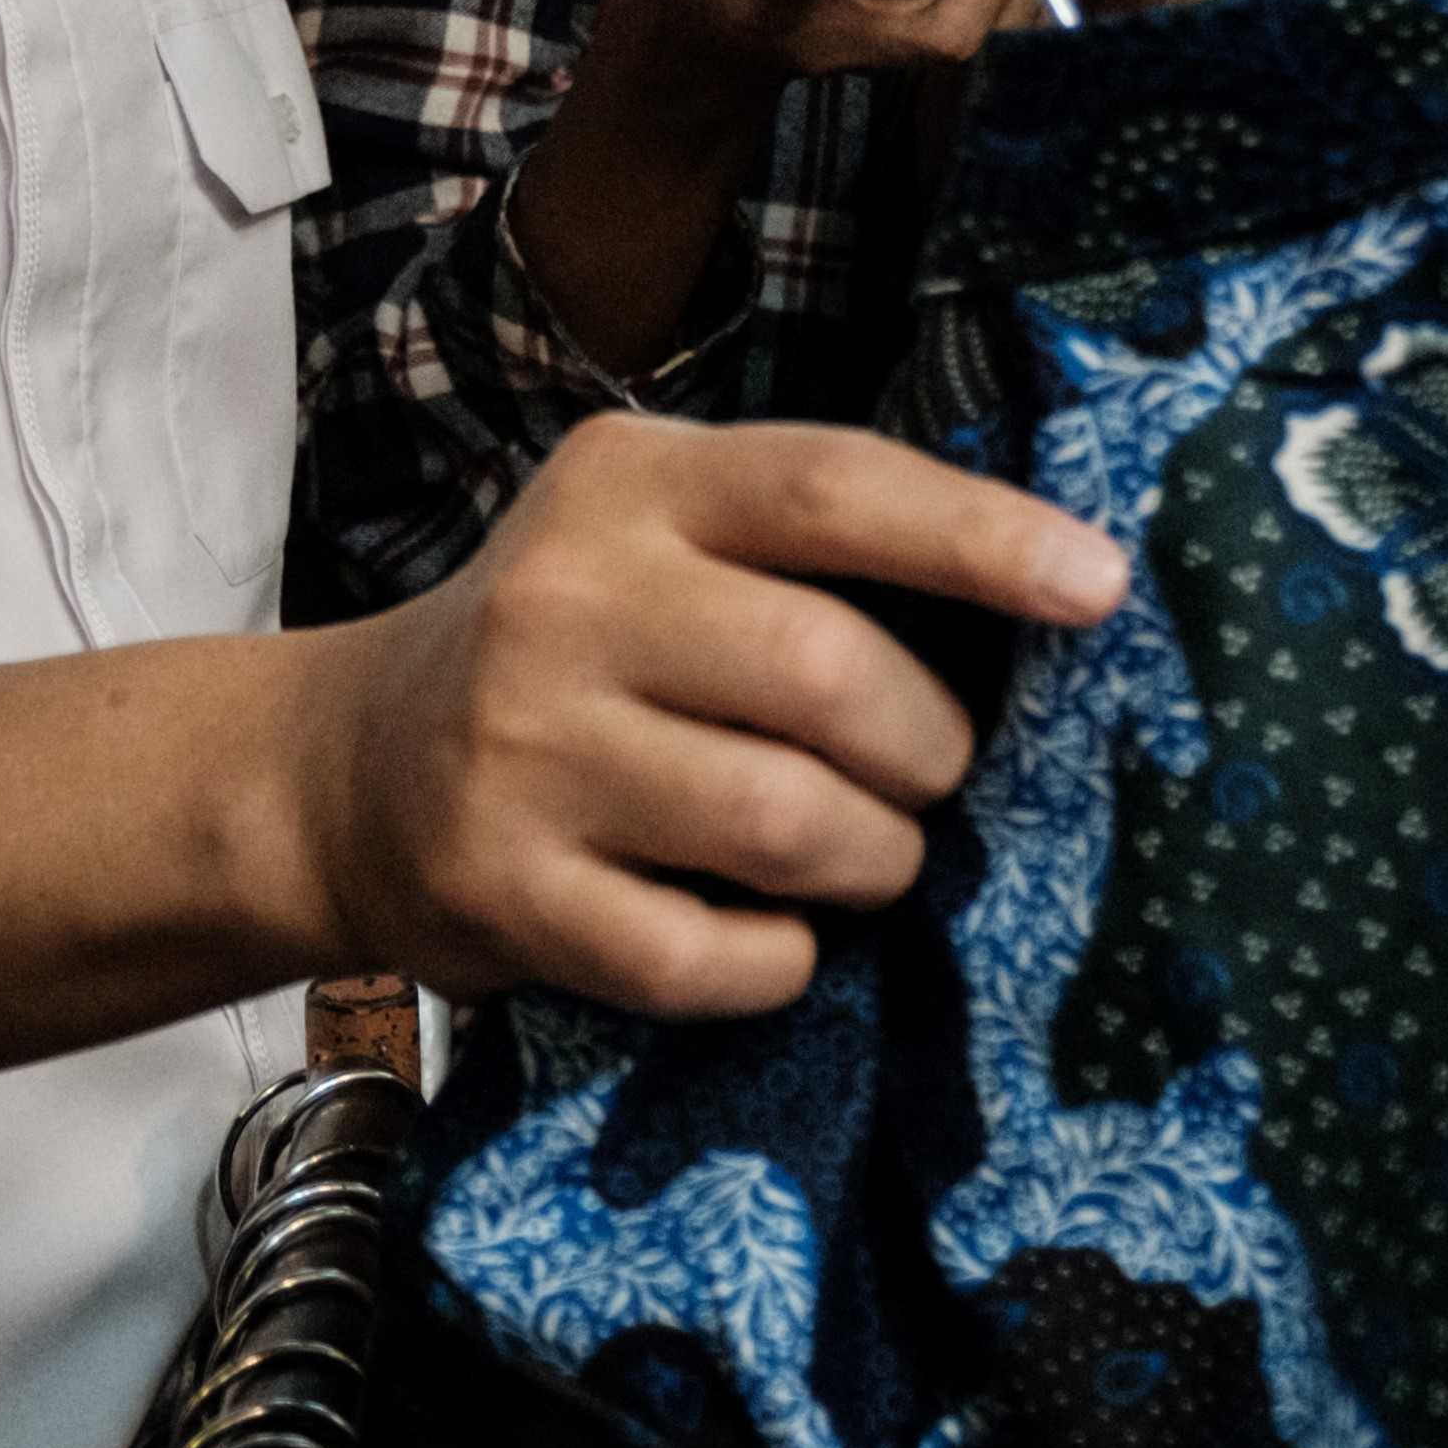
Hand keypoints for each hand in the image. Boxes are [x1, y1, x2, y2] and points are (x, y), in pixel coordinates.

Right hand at [289, 414, 1133, 1014]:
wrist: (346, 770)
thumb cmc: (572, 649)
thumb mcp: (656, 538)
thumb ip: (809, 550)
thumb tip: (1056, 593)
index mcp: (630, 484)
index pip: (828, 488)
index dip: (979, 536)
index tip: (1101, 587)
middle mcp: (564, 599)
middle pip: (830, 677)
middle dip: (930, 750)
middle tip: (925, 776)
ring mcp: (525, 750)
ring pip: (790, 824)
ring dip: (873, 859)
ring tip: (859, 855)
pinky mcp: (507, 891)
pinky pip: (716, 959)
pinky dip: (782, 962)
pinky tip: (767, 936)